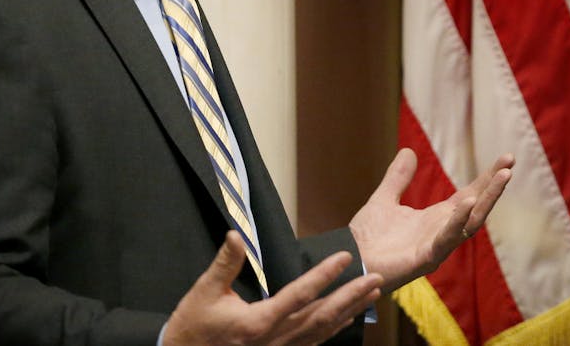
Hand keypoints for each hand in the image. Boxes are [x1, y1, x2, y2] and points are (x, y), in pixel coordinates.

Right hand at [162, 232, 381, 345]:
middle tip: (376, 277)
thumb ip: (225, 264)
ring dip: (350, 311)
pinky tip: (349, 317)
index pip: (299, 294)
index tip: (345, 257)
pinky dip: (334, 329)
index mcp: (259, 322)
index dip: (324, 275)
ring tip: (373, 293)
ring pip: (322, 331)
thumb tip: (236, 234)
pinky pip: (314, 343)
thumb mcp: (203, 293)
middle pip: (321, 316)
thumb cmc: (193, 328)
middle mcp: (275, 340)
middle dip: (351, 296)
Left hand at [349, 148, 513, 291]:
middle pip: (477, 207)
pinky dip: (458, 220)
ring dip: (488, 199)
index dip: (487, 178)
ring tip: (502, 177)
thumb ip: (398, 178)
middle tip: (510, 163)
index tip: (505, 158)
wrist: (349, 260)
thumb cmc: (366, 238)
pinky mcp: (426, 258)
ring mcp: (437, 246)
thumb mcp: (384, 199)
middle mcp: (443, 232)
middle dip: (495, 186)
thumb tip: (408, 152)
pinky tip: (469, 202)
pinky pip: (448, 238)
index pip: (470, 195)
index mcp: (437, 218)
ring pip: (471, 222)